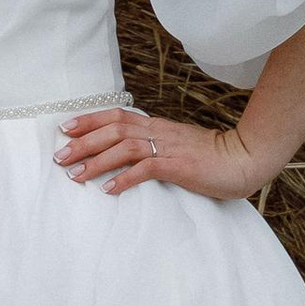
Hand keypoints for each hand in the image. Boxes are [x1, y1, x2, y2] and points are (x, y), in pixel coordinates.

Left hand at [55, 104, 267, 202]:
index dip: (90, 121)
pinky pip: (145, 169)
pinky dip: (123, 178)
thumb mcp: (179, 145)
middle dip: (83, 142)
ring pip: (123, 147)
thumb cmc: (213, 156)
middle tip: (60, 157)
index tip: (65, 129)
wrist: (245, 158)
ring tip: (75, 175)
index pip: (117, 116)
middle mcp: (158, 131)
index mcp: (157, 125)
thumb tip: (133, 154)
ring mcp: (168, 147)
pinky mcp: (178, 165)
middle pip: (113, 129)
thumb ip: (157, 146)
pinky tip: (108, 189)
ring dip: (96, 160)